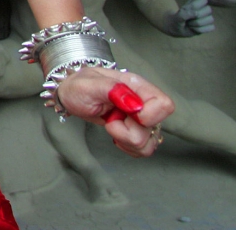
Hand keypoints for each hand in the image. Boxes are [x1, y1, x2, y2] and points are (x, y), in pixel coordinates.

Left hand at [56, 67, 173, 157]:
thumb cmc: (79, 87)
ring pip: (149, 144)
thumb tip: (136, 105)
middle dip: (127, 130)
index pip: (164, 105)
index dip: (147, 115)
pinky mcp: (139, 132)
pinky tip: (116, 135)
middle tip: (110, 118)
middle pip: (154, 128)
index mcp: (137, 86)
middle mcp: (144, 103)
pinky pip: (143, 150)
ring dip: (126, 140)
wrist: (72, 96)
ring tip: (111, 125)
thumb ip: (112, 90)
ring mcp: (143, 119)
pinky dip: (127, 147)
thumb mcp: (89, 85)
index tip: (124, 112)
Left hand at [164, 0, 213, 36]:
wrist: (176, 28)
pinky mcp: (209, 25)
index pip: (203, 0)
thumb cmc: (177, 20)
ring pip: (210, 19)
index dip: (195, 6)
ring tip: (190, 24)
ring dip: (197, 24)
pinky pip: (211, 27)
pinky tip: (194, 29)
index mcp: (197, 1)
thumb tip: (196, 13)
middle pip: (208, 10)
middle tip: (187, 19)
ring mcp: (208, 17)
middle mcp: (204, 8)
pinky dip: (200, 30)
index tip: (187, 10)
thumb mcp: (177, 16)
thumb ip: (185, 14)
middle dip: (196, 16)